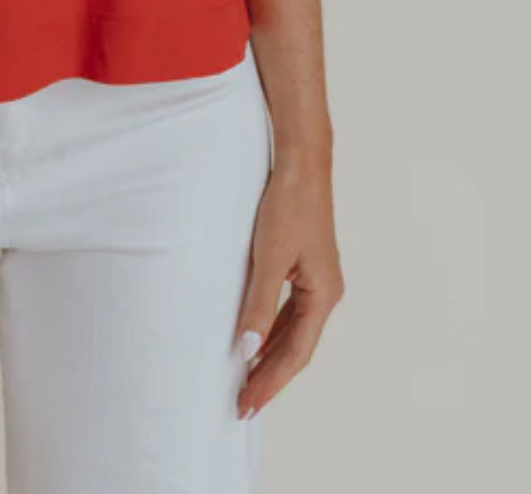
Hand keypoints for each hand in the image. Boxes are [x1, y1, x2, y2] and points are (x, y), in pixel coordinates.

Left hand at [234, 155, 344, 417]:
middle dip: (269, 376)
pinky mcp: (306, 266)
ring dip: (270, 355)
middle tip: (242, 405)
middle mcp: (326, 293)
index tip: (247, 405)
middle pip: (297, 348)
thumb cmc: (287, 205)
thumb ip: (258, 305)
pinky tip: (255, 339)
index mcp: (323, 295)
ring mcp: (317, 280)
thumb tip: (246, 350)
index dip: (270, 382)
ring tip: (246, 382)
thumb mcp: (268, 257)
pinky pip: (290, 311)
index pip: (295, 354)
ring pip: (293, 331)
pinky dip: (272, 330)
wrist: (301, 162)